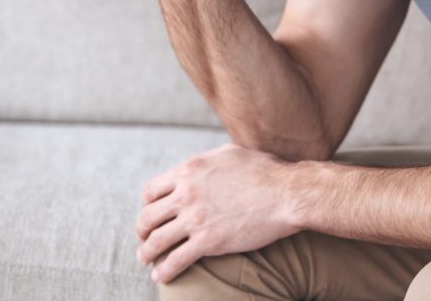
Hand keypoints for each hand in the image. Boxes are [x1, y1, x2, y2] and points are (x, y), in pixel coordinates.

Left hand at [135, 143, 300, 283]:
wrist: (287, 193)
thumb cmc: (266, 171)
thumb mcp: (230, 153)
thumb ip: (208, 160)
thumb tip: (200, 166)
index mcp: (190, 170)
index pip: (151, 190)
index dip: (148, 204)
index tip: (154, 213)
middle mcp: (186, 193)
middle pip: (148, 217)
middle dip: (143, 231)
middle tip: (146, 239)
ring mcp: (195, 218)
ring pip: (156, 241)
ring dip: (147, 253)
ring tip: (147, 259)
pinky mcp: (208, 241)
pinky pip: (175, 260)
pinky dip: (164, 271)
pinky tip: (162, 275)